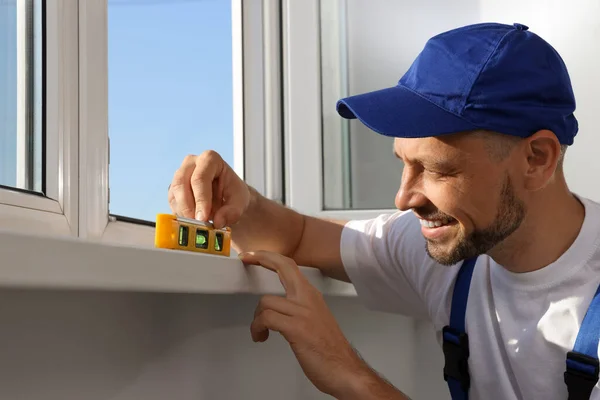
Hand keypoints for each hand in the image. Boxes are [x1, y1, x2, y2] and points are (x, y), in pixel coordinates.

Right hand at [168, 151, 249, 227]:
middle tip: (197, 224)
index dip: (201, 199)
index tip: (204, 218)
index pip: (200, 178)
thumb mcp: (240, 202)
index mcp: (210, 159)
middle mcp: (191, 163)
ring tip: (197, 225)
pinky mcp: (173, 189)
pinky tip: (192, 221)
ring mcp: (180, 175)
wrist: (227, 196)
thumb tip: (218, 222)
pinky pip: (172, 203)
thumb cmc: (233, 194)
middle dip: (188, 207)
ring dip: (184, 212)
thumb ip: (232, 212)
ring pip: (174, 194)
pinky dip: (181, 214)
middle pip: (181, 184)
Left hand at [239, 250, 384, 398]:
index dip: (270, 257)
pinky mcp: (297, 328)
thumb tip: (282, 307)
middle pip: (283, 267)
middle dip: (261, 258)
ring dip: (256, 319)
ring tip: (260, 331)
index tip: (254, 255)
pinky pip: (266, 319)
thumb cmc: (330, 350)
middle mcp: (308, 299)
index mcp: (312, 296)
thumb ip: (300, 308)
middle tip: (246, 259)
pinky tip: (261, 337)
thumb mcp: (316, 319)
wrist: (345, 370)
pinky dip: (257, 328)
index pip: (290, 266)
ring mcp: (303, 312)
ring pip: (266, 301)